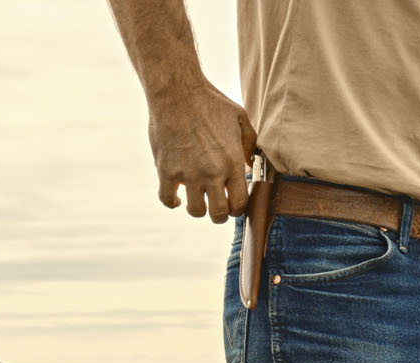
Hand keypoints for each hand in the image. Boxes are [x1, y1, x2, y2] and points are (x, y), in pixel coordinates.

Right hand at [147, 80, 257, 222]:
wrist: (177, 91)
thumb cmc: (210, 102)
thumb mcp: (239, 119)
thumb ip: (250, 144)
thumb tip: (253, 165)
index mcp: (232, 163)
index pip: (240, 203)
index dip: (238, 208)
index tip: (233, 203)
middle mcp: (212, 173)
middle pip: (218, 214)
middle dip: (220, 215)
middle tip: (217, 207)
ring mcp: (188, 174)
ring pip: (196, 211)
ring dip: (198, 209)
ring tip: (198, 200)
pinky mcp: (166, 170)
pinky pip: (167, 199)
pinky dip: (172, 202)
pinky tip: (177, 198)